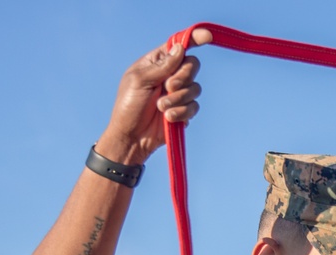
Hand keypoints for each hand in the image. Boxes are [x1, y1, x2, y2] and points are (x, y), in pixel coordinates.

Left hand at [95, 29, 210, 164]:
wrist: (131, 137)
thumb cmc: (128, 107)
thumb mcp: (140, 81)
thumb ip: (162, 66)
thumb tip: (180, 48)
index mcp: (157, 62)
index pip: (178, 46)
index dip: (194, 39)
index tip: (206, 37)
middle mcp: (170, 75)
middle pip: (192, 66)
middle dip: (183, 77)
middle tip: (168, 86)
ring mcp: (178, 94)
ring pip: (195, 88)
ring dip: (178, 99)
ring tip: (161, 108)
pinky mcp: (183, 111)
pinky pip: (194, 107)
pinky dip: (181, 112)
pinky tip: (168, 119)